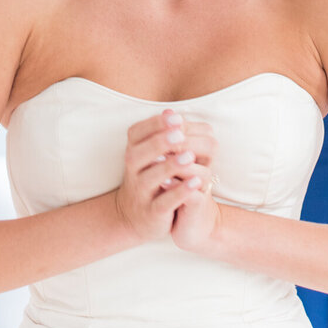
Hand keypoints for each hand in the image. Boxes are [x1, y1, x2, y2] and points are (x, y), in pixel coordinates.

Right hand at [115, 110, 215, 242]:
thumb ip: (163, 135)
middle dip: (159, 142)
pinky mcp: (152, 212)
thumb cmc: (151, 177)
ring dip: (170, 166)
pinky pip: (164, 202)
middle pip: (138, 154)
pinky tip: (196, 183)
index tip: (176, 117)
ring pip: (150, 178)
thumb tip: (171, 111)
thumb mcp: (153, 155)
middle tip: (179, 133)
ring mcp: (140, 193)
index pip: (136, 133)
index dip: (155, 124)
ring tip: (189, 157)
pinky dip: (179, 192)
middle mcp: (132, 171)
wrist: (136, 216)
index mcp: (132, 152)